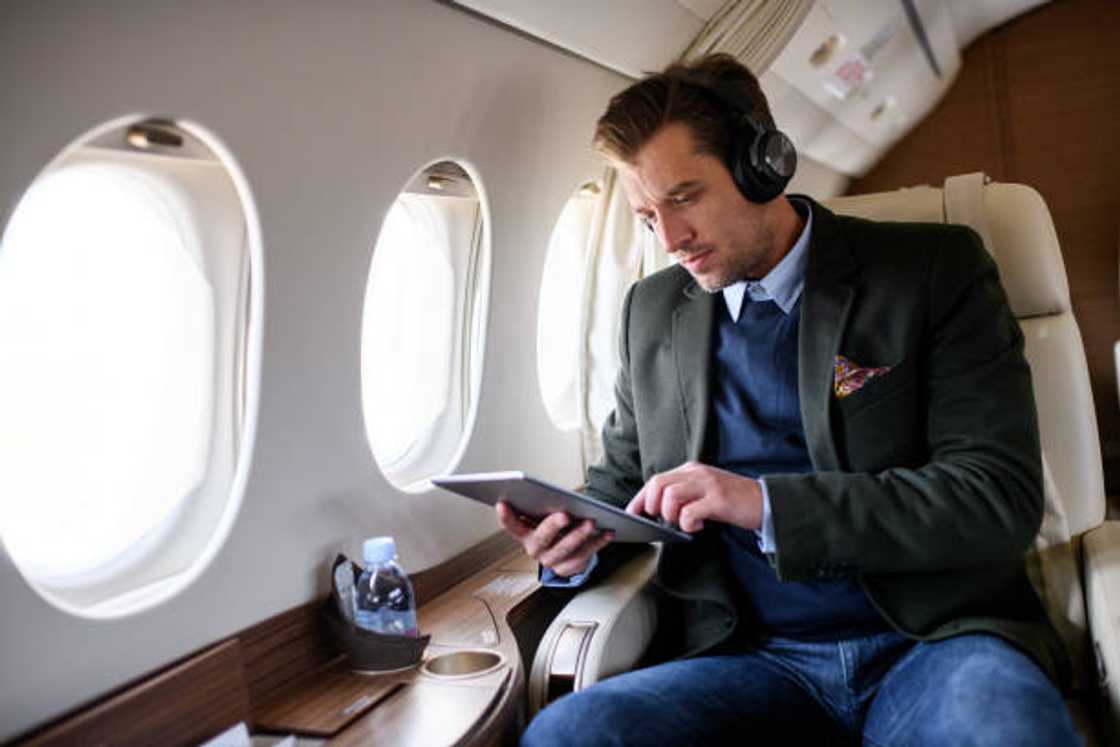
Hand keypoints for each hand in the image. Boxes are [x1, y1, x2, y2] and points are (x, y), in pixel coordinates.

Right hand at [495, 502, 613, 577]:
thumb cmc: (554, 526)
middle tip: (565, 515)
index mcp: (524, 533)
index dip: (505, 516)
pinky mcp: (569, 568)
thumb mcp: (545, 514)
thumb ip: (544, 505)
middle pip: (541, 538)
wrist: (566, 552)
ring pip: (565, 550)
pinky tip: (607, 532)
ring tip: (591, 522)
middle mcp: (535, 549)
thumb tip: (553, 494)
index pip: (510, 526)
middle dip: (553, 526)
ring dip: (579, 535)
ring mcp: (551, 561)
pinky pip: (584, 556)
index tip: (502, 503)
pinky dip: (598, 543)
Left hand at [625, 461, 762, 533]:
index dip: (641, 498)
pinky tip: (698, 526)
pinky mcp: (719, 499)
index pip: (656, 480)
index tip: (632, 513)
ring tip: (683, 523)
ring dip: (671, 515)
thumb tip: (656, 510)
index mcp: (691, 470)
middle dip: (652, 505)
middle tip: (660, 519)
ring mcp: (708, 484)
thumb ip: (683, 495)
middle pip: (658, 484)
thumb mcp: (703, 492)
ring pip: (671, 496)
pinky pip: (690, 512)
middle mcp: (697, 473)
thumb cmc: (732, 501)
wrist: (765, 502)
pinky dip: (688, 524)